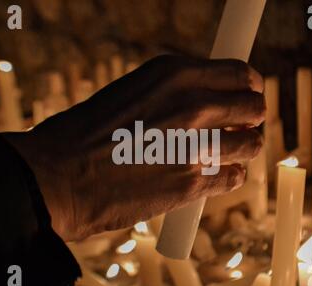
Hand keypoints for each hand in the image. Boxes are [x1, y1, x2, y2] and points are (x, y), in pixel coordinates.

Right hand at [5, 55, 264, 241]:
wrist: (57, 177)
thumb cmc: (86, 134)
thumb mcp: (133, 93)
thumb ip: (175, 94)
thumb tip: (212, 103)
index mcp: (174, 73)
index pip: (240, 74)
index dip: (248, 88)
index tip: (247, 98)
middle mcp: (192, 105)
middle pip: (254, 108)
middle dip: (250, 119)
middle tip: (238, 129)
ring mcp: (195, 146)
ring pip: (252, 145)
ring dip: (241, 151)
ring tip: (222, 156)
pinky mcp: (192, 185)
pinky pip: (233, 178)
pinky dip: (227, 178)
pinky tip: (208, 178)